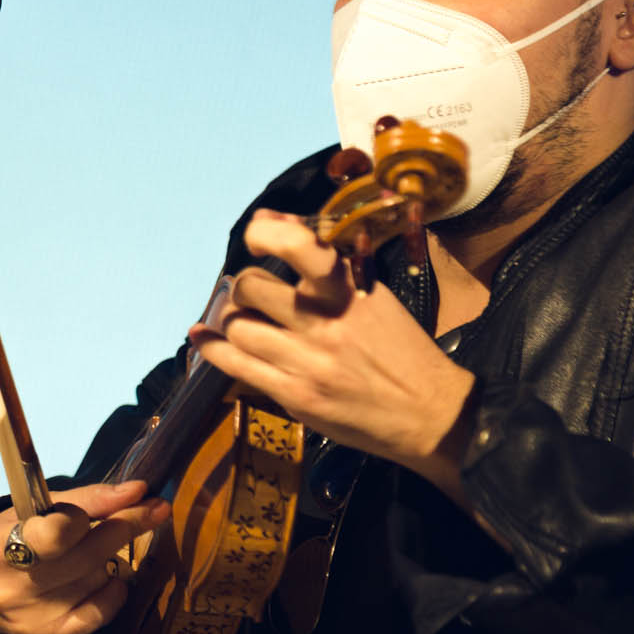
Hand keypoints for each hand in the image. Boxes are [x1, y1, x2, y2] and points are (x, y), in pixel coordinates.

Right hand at [0, 480, 170, 633]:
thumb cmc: (10, 542)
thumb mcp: (32, 511)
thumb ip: (84, 500)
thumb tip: (138, 490)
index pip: (57, 532)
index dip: (96, 512)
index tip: (134, 495)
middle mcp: (12, 589)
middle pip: (88, 556)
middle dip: (126, 527)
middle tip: (154, 510)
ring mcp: (32, 621)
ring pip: (96, 580)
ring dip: (112, 559)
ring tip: (103, 550)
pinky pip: (101, 613)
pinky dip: (114, 592)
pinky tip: (110, 580)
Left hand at [197, 211, 475, 492]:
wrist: (429, 412)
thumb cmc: (401, 348)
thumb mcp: (375, 296)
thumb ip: (328, 262)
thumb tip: (272, 221)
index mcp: (350, 290)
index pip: (298, 245)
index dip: (264, 233)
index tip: (256, 235)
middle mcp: (326, 321)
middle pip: (251, 287)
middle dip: (241, 286)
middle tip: (248, 294)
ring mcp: (308, 361)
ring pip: (238, 325)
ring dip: (230, 318)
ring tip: (238, 319)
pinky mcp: (296, 396)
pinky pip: (236, 365)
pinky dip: (211, 347)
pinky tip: (204, 337)